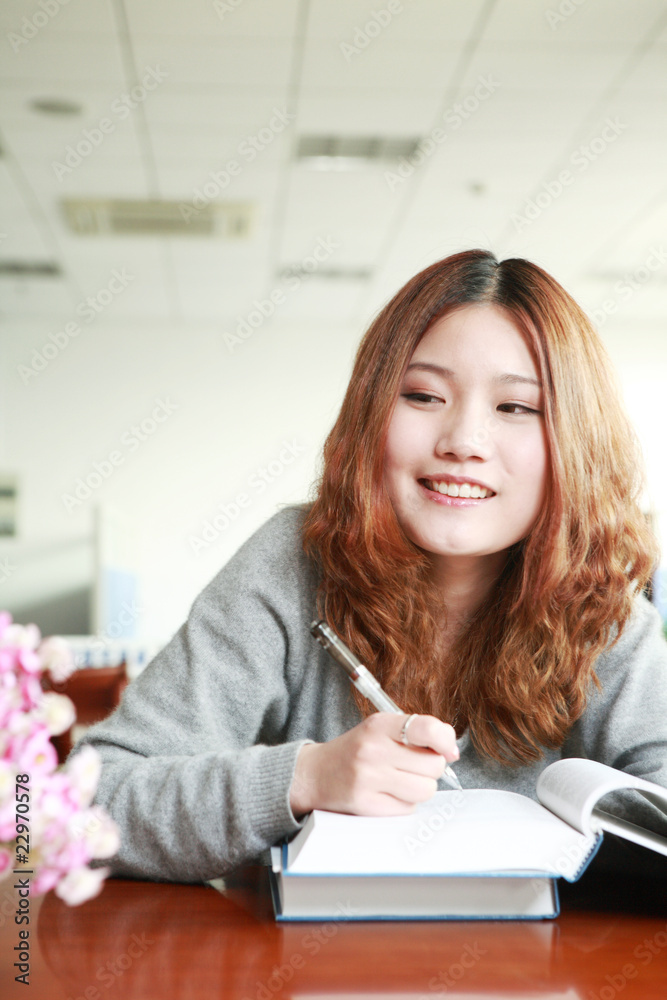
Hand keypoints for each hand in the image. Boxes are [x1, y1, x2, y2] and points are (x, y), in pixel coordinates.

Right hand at [289, 713, 458, 818]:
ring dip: (420, 788)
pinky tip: (388, 793)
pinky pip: (409, 808)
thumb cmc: (357, 750)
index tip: (448, 749)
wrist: (316, 774)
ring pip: (425, 790)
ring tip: (401, 780)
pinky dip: (405, 803)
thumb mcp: (381, 729)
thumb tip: (452, 751)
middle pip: (434, 765)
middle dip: (431, 767)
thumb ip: (416, 733)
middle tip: (413, 765)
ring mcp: (369, 779)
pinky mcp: (367, 805)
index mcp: (379, 725)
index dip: (446, 740)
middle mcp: (373, 750)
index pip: (428, 729)